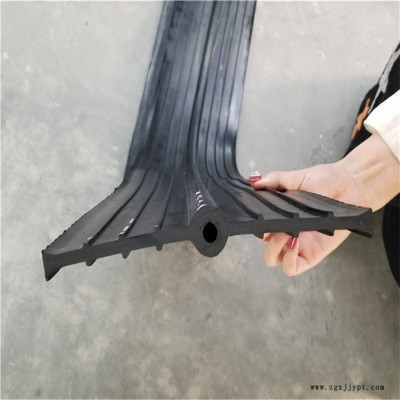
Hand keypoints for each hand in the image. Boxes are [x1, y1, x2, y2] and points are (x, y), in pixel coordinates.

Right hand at [250, 134, 399, 275]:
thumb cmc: (326, 181)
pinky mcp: (312, 255)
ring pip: (273, 259)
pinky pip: (292, 268)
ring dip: (273, 249)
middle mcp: (286, 232)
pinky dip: (287, 259)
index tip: (258, 216)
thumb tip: (255, 182)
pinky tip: (294, 243)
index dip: (255, 225)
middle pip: (262, 244)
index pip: (258, 227)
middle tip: (273, 225)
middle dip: (263, 237)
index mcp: (280, 217)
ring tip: (284, 234)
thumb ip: (274, 180)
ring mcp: (297, 245)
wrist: (350, 185)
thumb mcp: (295, 177)